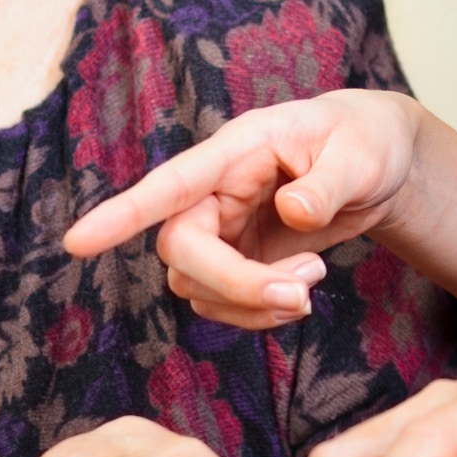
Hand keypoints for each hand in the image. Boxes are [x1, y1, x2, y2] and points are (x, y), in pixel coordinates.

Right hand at [62, 90, 424, 329]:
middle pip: (182, 250)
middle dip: (235, 285)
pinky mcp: (235, 258)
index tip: (76, 242)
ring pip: (197, 285)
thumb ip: (327, 185)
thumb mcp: (360, 155)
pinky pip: (220, 302)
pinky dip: (257, 315)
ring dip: (252, 304)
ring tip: (312, 286)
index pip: (171, 183)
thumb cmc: (365, 141)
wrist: (379, 163)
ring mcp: (221, 227)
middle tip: (303, 295)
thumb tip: (293, 213)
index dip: (123, 213)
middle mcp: (216, 189)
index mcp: (237, 149)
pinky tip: (299, 297)